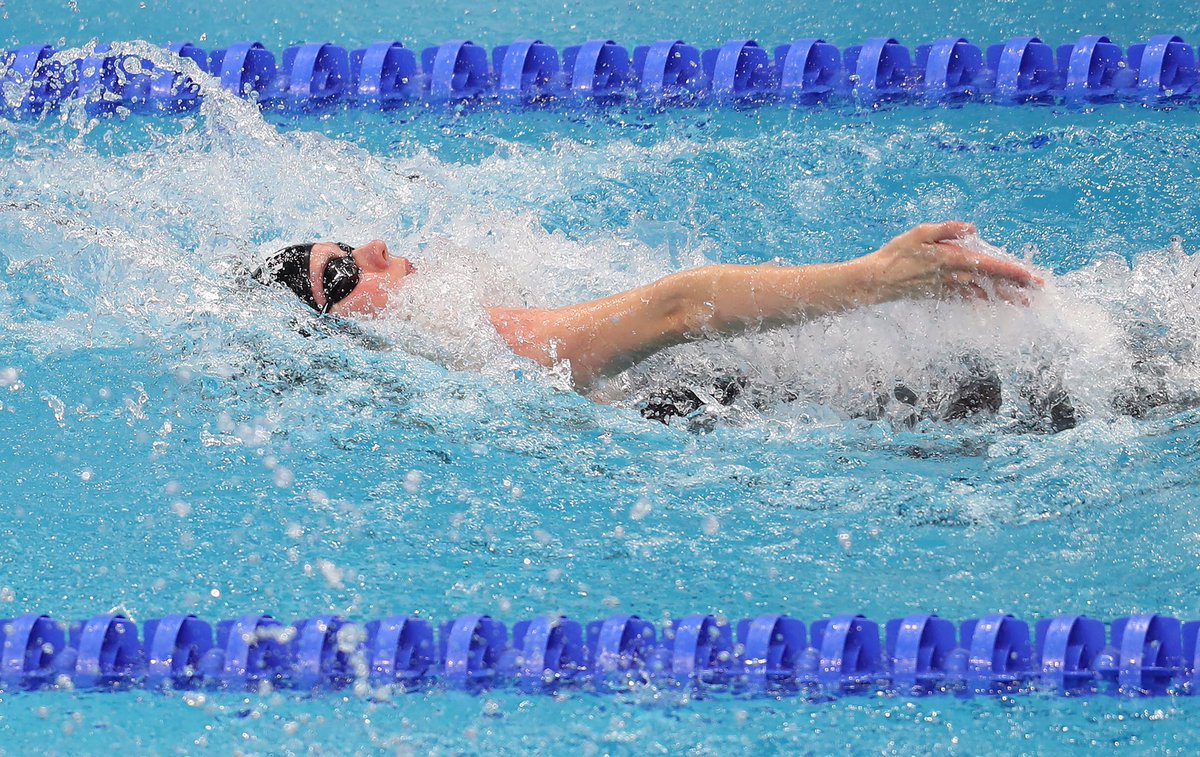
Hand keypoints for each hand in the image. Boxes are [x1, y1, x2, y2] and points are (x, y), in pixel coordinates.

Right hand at [860, 221, 1043, 304]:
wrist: (878, 281)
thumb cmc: (897, 254)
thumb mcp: (920, 233)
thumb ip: (947, 229)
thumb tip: (971, 227)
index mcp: (953, 259)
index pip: (991, 266)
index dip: (1014, 272)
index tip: (1033, 278)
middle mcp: (955, 277)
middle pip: (992, 284)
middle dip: (1016, 288)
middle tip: (1038, 292)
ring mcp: (948, 288)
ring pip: (983, 294)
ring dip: (1004, 297)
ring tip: (1023, 302)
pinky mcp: (941, 294)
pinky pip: (968, 299)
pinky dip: (983, 300)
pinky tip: (992, 302)